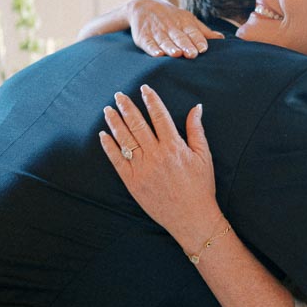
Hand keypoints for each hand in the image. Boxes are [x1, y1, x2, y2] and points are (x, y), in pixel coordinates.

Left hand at [100, 85, 225, 249]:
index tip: (144, 88)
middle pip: (137, 124)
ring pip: (124, 139)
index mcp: (174, 147)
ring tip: (108, 110)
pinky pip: (117, 160)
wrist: (191, 218)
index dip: (151, 100)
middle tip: (119, 95)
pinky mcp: (132, 182)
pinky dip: (109, 146)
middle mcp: (155, 155)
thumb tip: (196, 107)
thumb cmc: (200, 187)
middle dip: (127, 107)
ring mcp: (142, 169)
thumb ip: (196, 130)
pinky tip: (103, 135)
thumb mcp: (203, 156)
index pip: (159, 116)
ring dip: (115, 122)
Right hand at [126, 0, 223, 57]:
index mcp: (183, 22)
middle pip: (179, 37)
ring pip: (164, 40)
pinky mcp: (143, 36)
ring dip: (170, 47)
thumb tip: (221, 38)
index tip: (203, 49)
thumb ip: (203, 31)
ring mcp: (156, 31)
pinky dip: (152, 48)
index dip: (198, 40)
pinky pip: (148, 43)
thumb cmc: (171, 16)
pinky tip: (157, 54)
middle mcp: (170, 26)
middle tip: (192, 54)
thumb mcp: (187, 19)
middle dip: (186, 45)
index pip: (192, 32)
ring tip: (176, 54)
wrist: (143, 6)